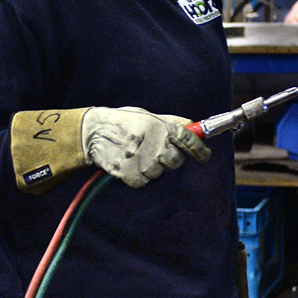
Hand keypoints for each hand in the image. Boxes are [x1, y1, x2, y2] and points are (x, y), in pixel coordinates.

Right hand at [80, 106, 209, 188]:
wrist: (93, 132)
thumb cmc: (122, 122)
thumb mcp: (146, 115)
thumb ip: (170, 122)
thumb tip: (191, 125)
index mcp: (162, 127)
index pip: (190, 141)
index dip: (200, 150)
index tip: (204, 156)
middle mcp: (157, 144)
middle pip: (176, 161)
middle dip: (169, 159)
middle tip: (154, 152)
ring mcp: (145, 161)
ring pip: (158, 173)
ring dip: (149, 167)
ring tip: (134, 155)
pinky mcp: (132, 174)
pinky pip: (143, 182)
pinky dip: (136, 176)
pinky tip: (127, 164)